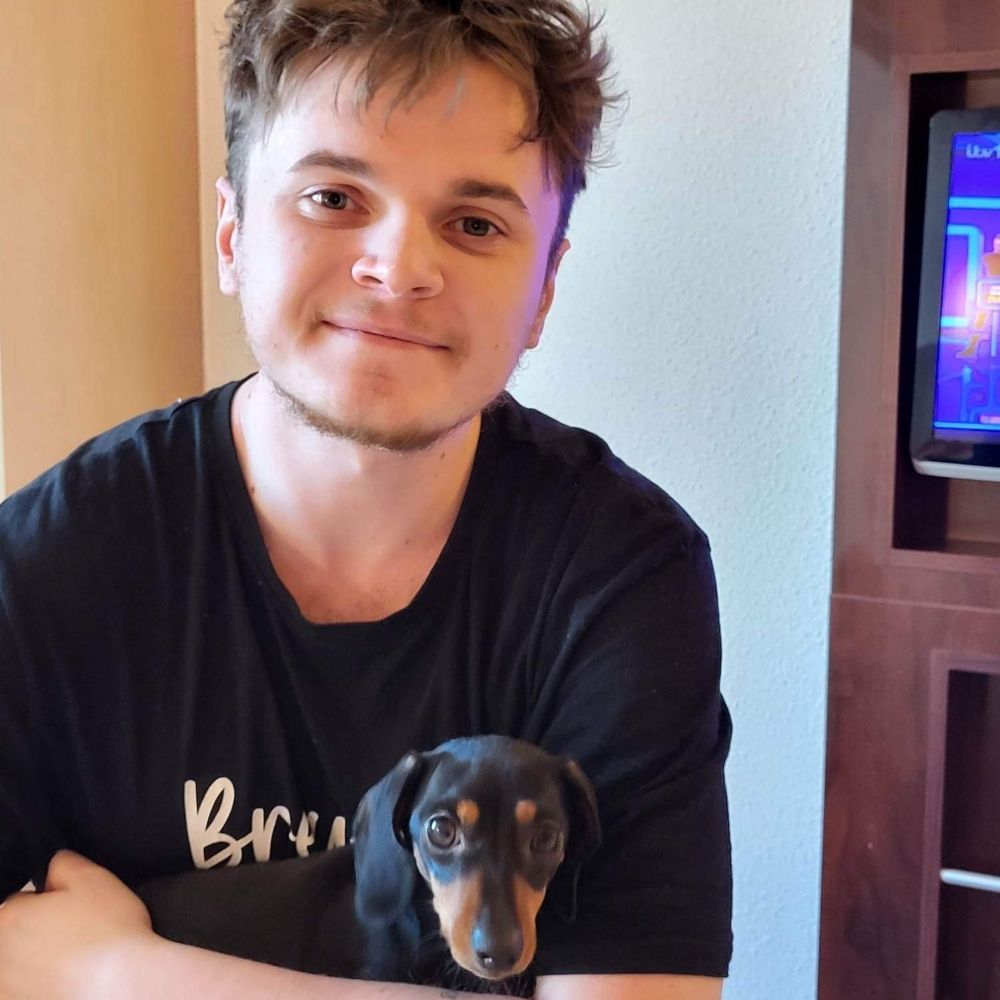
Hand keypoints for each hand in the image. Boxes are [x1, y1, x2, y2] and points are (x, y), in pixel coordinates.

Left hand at [0, 850, 156, 999]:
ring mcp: (8, 988)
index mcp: (11, 917)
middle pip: (16, 935)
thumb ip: (62, 863)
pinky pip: (27, 990)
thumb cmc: (110, 935)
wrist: (124, 985)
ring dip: (38, 962)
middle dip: (40, 932)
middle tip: (76, 936)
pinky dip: (42, 986)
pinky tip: (67, 983)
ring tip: (74, 964)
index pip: (22, 902)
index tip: (72, 912)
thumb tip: (51, 867)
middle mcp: (0, 956)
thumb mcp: (93, 877)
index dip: (50, 902)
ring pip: (19, 967)